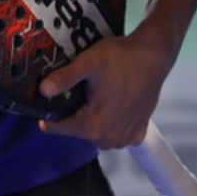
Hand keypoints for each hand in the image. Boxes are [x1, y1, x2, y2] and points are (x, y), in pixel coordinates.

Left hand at [36, 28, 177, 149]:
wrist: (153, 56)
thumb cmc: (122, 58)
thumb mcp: (89, 62)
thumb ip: (64, 78)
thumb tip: (43, 90)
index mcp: (92, 126)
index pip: (56, 127)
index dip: (51, 111)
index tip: (57, 94)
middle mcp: (108, 139)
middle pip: (77, 130)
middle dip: (76, 112)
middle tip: (85, 89)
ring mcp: (124, 139)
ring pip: (95, 132)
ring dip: (94, 118)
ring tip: (101, 93)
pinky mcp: (137, 134)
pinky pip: (114, 133)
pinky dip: (112, 122)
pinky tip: (116, 102)